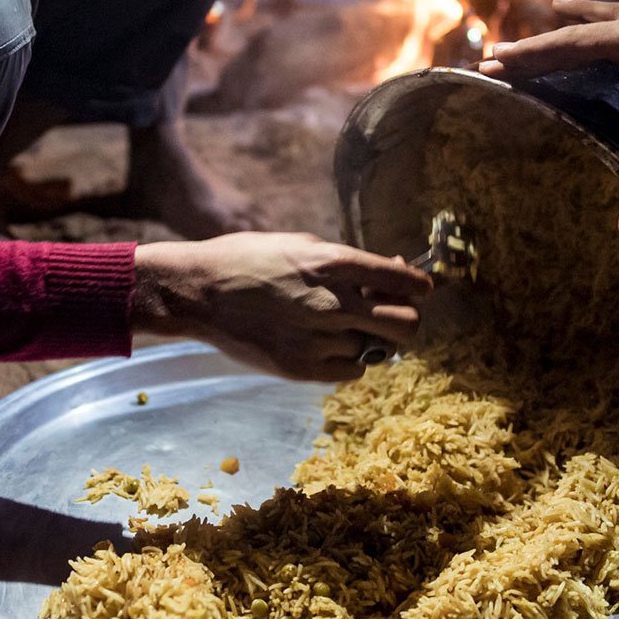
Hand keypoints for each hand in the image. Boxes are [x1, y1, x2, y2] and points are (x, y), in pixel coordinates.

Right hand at [132, 233, 431, 380]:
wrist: (199, 292)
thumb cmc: (249, 259)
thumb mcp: (303, 246)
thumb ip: (349, 263)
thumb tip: (392, 275)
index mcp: (335, 264)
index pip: (408, 283)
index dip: (419, 288)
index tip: (417, 291)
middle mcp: (333, 303)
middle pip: (406, 325)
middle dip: (404, 319)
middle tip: (387, 315)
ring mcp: (318, 340)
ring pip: (376, 350)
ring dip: (366, 339)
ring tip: (337, 327)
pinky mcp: (302, 369)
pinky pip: (352, 372)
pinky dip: (347, 360)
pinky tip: (325, 345)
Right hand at [478, 0, 618, 167]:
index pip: (574, 47)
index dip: (533, 58)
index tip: (496, 64)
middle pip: (569, 37)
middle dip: (528, 52)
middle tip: (486, 61)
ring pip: (582, 27)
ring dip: (546, 38)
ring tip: (511, 44)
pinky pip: (602, 18)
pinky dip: (578, 15)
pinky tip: (564, 6)